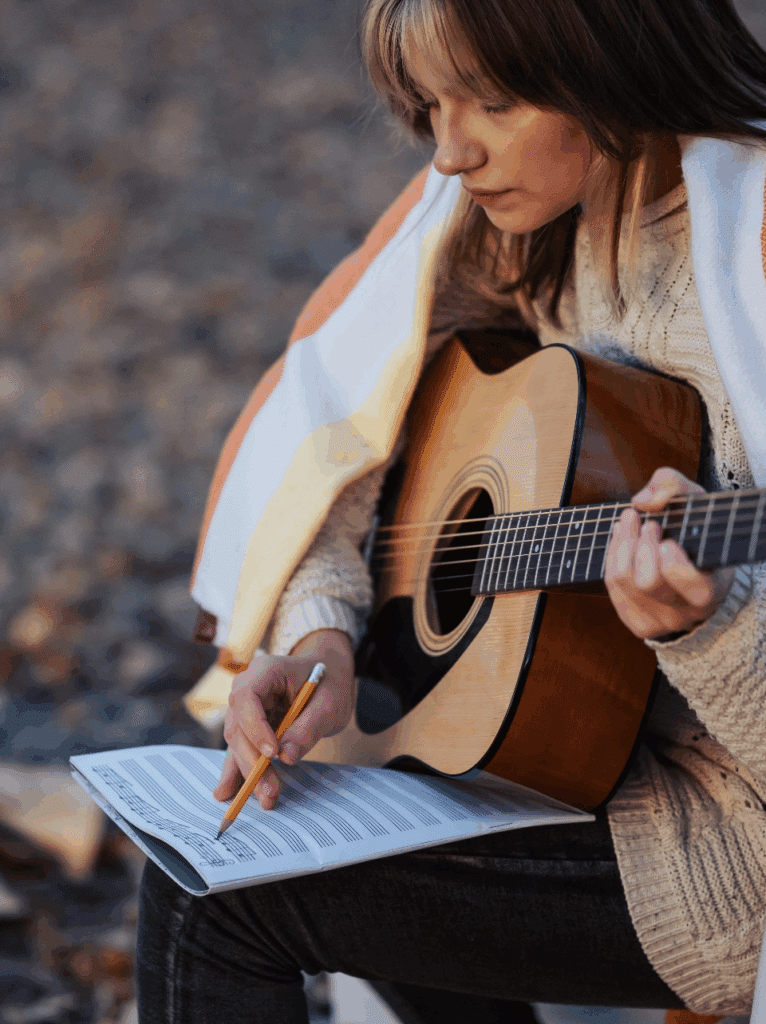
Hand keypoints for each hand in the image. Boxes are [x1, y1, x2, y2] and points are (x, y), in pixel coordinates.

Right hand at [212, 629, 355, 808]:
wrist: (328, 674)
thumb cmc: (329, 683)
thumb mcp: (330, 703)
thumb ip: (309, 727)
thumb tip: (287, 757)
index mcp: (265, 670)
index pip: (246, 697)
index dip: (254, 727)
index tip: (272, 753)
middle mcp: (248, 687)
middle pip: (238, 726)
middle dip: (253, 761)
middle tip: (271, 790)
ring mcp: (246, 708)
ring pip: (238, 743)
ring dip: (249, 772)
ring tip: (266, 799)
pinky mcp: (250, 726)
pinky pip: (242, 748)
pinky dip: (240, 770)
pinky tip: (228, 792)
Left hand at [604, 467, 734, 640]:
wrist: (694, 564)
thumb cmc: (696, 532)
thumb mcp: (695, 502)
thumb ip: (672, 487)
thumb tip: (642, 501)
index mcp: (711, 590)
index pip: (692, 584)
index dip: (673, 561)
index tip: (667, 538)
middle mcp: (687, 612)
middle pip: (647, 582)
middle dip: (641, 546)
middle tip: (649, 525)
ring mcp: (660, 621)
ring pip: (624, 582)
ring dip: (621, 545)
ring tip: (629, 522)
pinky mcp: (637, 622)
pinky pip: (612, 587)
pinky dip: (612, 557)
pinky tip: (621, 539)